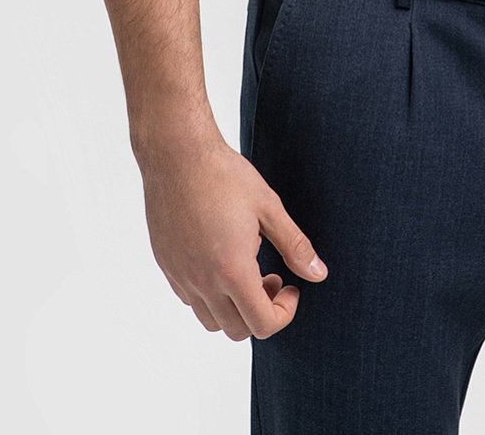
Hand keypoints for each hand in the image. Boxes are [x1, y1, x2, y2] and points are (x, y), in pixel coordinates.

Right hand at [140, 136, 327, 339]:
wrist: (177, 155)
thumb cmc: (224, 176)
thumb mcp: (269, 207)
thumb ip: (295, 246)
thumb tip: (318, 273)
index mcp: (233, 270)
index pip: (263, 325)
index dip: (285, 312)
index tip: (290, 284)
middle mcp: (203, 282)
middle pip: (238, 330)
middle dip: (261, 311)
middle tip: (271, 276)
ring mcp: (181, 277)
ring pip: (211, 321)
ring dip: (235, 307)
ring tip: (247, 269)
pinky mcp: (167, 266)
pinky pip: (191, 300)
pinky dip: (210, 295)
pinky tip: (220, 259)